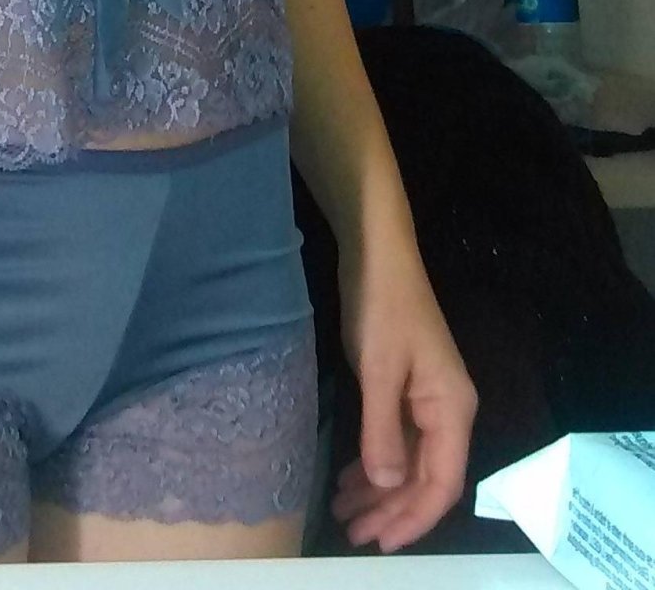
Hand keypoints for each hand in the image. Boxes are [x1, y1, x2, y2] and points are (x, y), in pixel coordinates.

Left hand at [330, 235, 478, 553]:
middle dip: (392, 512)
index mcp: (452, 410)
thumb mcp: (379, 369)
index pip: (442, 482)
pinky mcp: (405, 391)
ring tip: (344, 515)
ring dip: (379, 492)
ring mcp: (426, 402)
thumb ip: (383, 430)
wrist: (377, 254)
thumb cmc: (382, 306)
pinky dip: (374, 464)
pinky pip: (395, 441)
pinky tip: (350, 480)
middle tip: (353, 535)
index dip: (415, 518)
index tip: (382, 543)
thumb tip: (388, 487)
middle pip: (426, 479)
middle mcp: (447, 412)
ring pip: (408, 463)